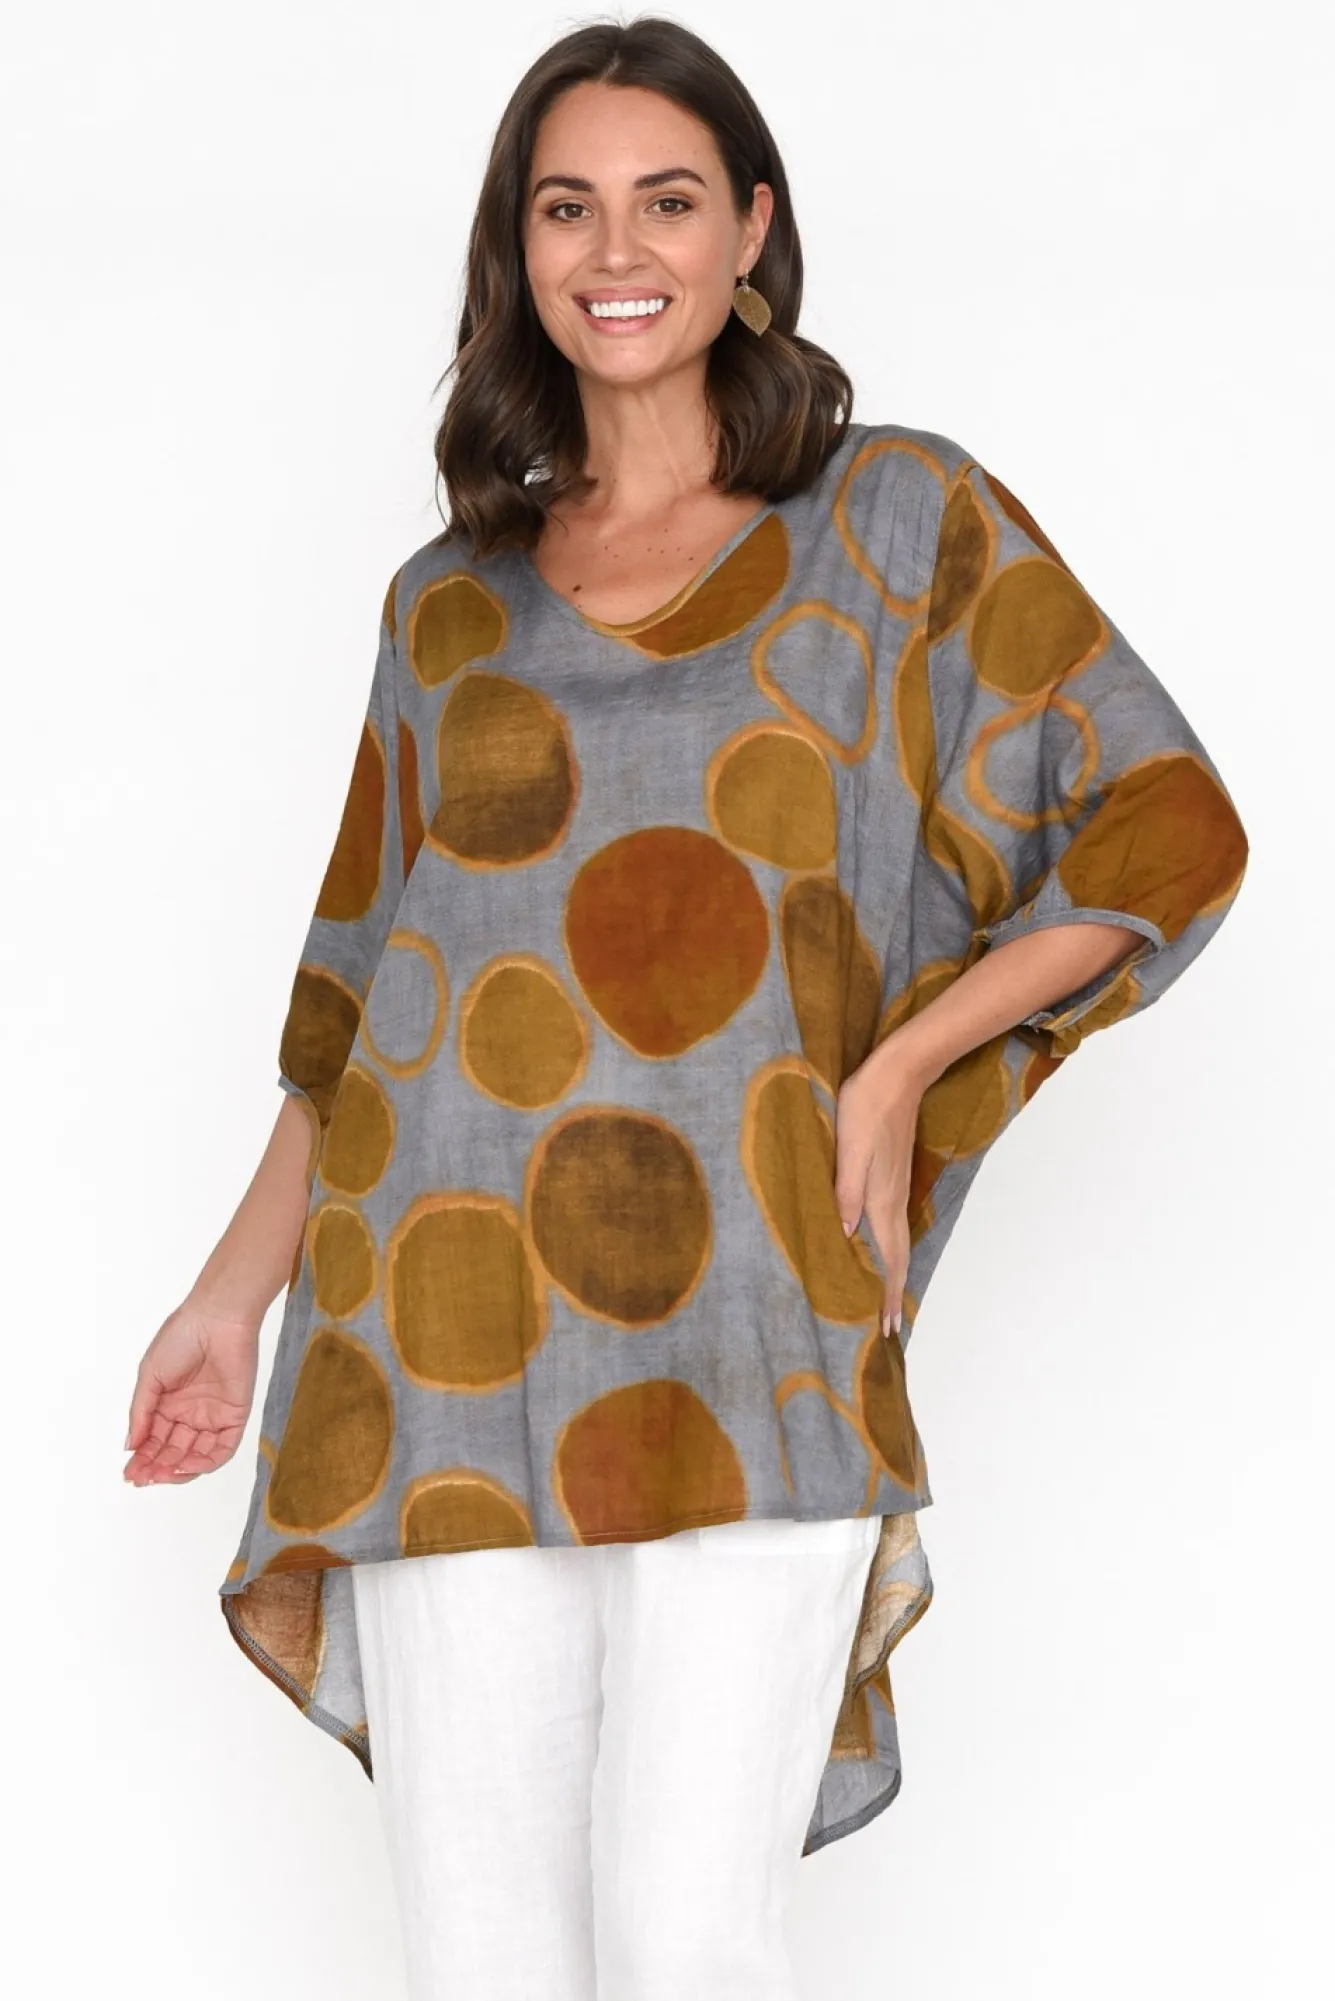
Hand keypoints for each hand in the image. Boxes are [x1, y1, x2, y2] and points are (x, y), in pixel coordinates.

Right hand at [122, 1301, 260, 1485]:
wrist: (216, 1318)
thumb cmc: (180, 1338)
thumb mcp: (150, 1376)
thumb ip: (141, 1413)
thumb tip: (130, 1446)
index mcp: (168, 1404)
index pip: (154, 1441)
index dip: (142, 1459)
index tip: (129, 1474)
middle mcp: (190, 1414)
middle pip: (173, 1451)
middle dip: (156, 1467)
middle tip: (142, 1478)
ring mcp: (213, 1416)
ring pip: (196, 1455)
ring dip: (178, 1469)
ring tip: (160, 1474)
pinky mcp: (235, 1415)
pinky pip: (222, 1448)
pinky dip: (206, 1462)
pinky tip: (186, 1465)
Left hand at [833, 1041, 925, 1339]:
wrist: (897, 1073)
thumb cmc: (867, 1105)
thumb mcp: (850, 1146)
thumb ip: (846, 1190)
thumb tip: (845, 1234)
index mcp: (880, 1198)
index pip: (889, 1258)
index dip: (886, 1294)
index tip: (886, 1329)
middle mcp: (891, 1199)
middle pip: (897, 1257)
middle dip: (891, 1294)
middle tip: (886, 1328)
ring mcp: (894, 1188)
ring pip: (896, 1243)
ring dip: (891, 1274)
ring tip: (882, 1300)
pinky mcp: (891, 1176)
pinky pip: (891, 1225)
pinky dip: (888, 1249)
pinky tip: (876, 1248)